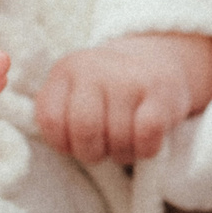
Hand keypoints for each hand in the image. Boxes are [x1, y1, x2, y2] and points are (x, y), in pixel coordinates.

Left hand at [36, 33, 211, 164]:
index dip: (62, 143)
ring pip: (117, 137)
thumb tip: (58, 145)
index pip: (51, 119)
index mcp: (66, 70)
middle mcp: (95, 69)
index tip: (74, 144)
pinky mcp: (161, 93)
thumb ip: (57, 112)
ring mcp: (129, 79)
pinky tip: (145, 144)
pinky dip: (145, 150)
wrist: (158, 59)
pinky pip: (146, 135)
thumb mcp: (75, 88)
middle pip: (84, 130)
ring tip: (125, 144)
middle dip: (92, 153)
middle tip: (102, 150)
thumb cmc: (109, 89)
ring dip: (121, 154)